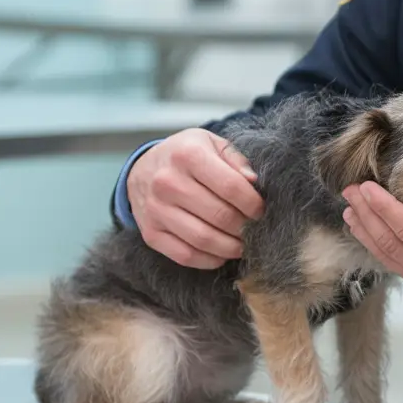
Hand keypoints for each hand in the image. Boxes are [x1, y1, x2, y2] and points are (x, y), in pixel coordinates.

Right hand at [128, 128, 263, 268]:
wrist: (141, 169)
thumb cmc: (186, 155)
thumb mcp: (210, 143)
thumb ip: (235, 159)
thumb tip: (254, 181)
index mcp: (188, 155)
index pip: (231, 186)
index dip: (253, 203)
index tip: (261, 210)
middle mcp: (168, 182)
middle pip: (220, 215)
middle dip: (244, 227)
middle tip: (254, 229)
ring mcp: (156, 210)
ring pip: (203, 239)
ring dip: (230, 247)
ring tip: (242, 244)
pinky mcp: (151, 234)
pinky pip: (185, 255)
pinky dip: (210, 260)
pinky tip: (221, 253)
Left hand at [341, 181, 402, 329]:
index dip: (385, 210)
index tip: (366, 187)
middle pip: (391, 244)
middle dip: (367, 217)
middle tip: (347, 189)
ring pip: (391, 258)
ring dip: (368, 234)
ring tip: (349, 211)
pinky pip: (401, 266)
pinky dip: (381, 249)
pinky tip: (372, 235)